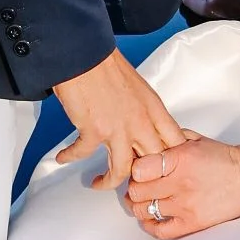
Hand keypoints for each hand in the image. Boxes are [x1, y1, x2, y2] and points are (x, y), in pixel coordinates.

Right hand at [54, 49, 184, 191]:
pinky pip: (83, 154)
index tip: (165, 171)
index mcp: (155, 110)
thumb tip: (144, 129)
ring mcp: (119, 128)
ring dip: (110, 181)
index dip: (173, 161)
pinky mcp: (94, 130)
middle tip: (136, 186)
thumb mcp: (139, 89)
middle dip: (147, 179)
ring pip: (123, 170)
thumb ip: (145, 112)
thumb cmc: (108, 66)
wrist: (85, 54)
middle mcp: (141, 122)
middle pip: (154, 163)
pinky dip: (70, 157)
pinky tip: (63, 157)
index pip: (175, 143)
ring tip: (99, 183)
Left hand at [127, 119, 239, 239]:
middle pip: (137, 191)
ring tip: (144, 201)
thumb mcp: (194, 140)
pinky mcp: (193, 222)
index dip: (134, 170)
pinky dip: (150, 225)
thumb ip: (169, 139)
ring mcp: (186, 205)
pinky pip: (161, 230)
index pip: (138, 169)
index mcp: (180, 158)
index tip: (138, 170)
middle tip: (139, 186)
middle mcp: (181, 183)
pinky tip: (151, 218)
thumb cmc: (224, 158)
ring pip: (144, 211)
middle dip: (134, 188)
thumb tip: (144, 143)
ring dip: (140, 206)